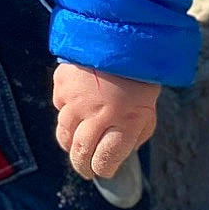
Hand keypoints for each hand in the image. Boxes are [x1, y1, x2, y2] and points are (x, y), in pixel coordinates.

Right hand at [53, 62, 158, 182]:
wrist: (122, 38)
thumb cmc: (140, 78)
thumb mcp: (149, 112)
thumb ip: (135, 135)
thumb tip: (119, 153)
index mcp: (125, 122)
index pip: (105, 160)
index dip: (102, 170)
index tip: (103, 171)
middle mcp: (97, 115)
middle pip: (81, 153)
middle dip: (83, 167)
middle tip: (86, 171)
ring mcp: (75, 101)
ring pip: (64, 135)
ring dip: (70, 145)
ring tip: (76, 147)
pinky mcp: (62, 86)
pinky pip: (59, 108)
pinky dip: (67, 113)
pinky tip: (77, 109)